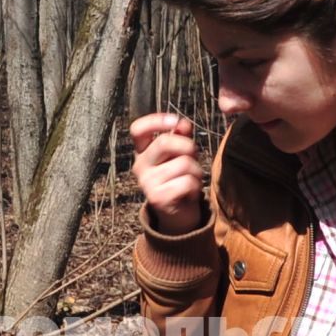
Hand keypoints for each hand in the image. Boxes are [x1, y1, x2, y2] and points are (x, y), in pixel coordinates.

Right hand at [129, 112, 204, 232]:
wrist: (178, 214)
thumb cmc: (179, 179)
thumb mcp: (180, 155)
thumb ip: (181, 137)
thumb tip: (183, 124)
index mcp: (143, 152)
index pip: (138, 130)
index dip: (156, 120)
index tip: (175, 121)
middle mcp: (140, 166)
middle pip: (164, 142)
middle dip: (188, 146)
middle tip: (194, 156)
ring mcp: (147, 183)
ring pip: (183, 164)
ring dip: (196, 171)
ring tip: (192, 179)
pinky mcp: (157, 198)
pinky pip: (187, 182)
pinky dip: (196, 186)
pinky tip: (190, 192)